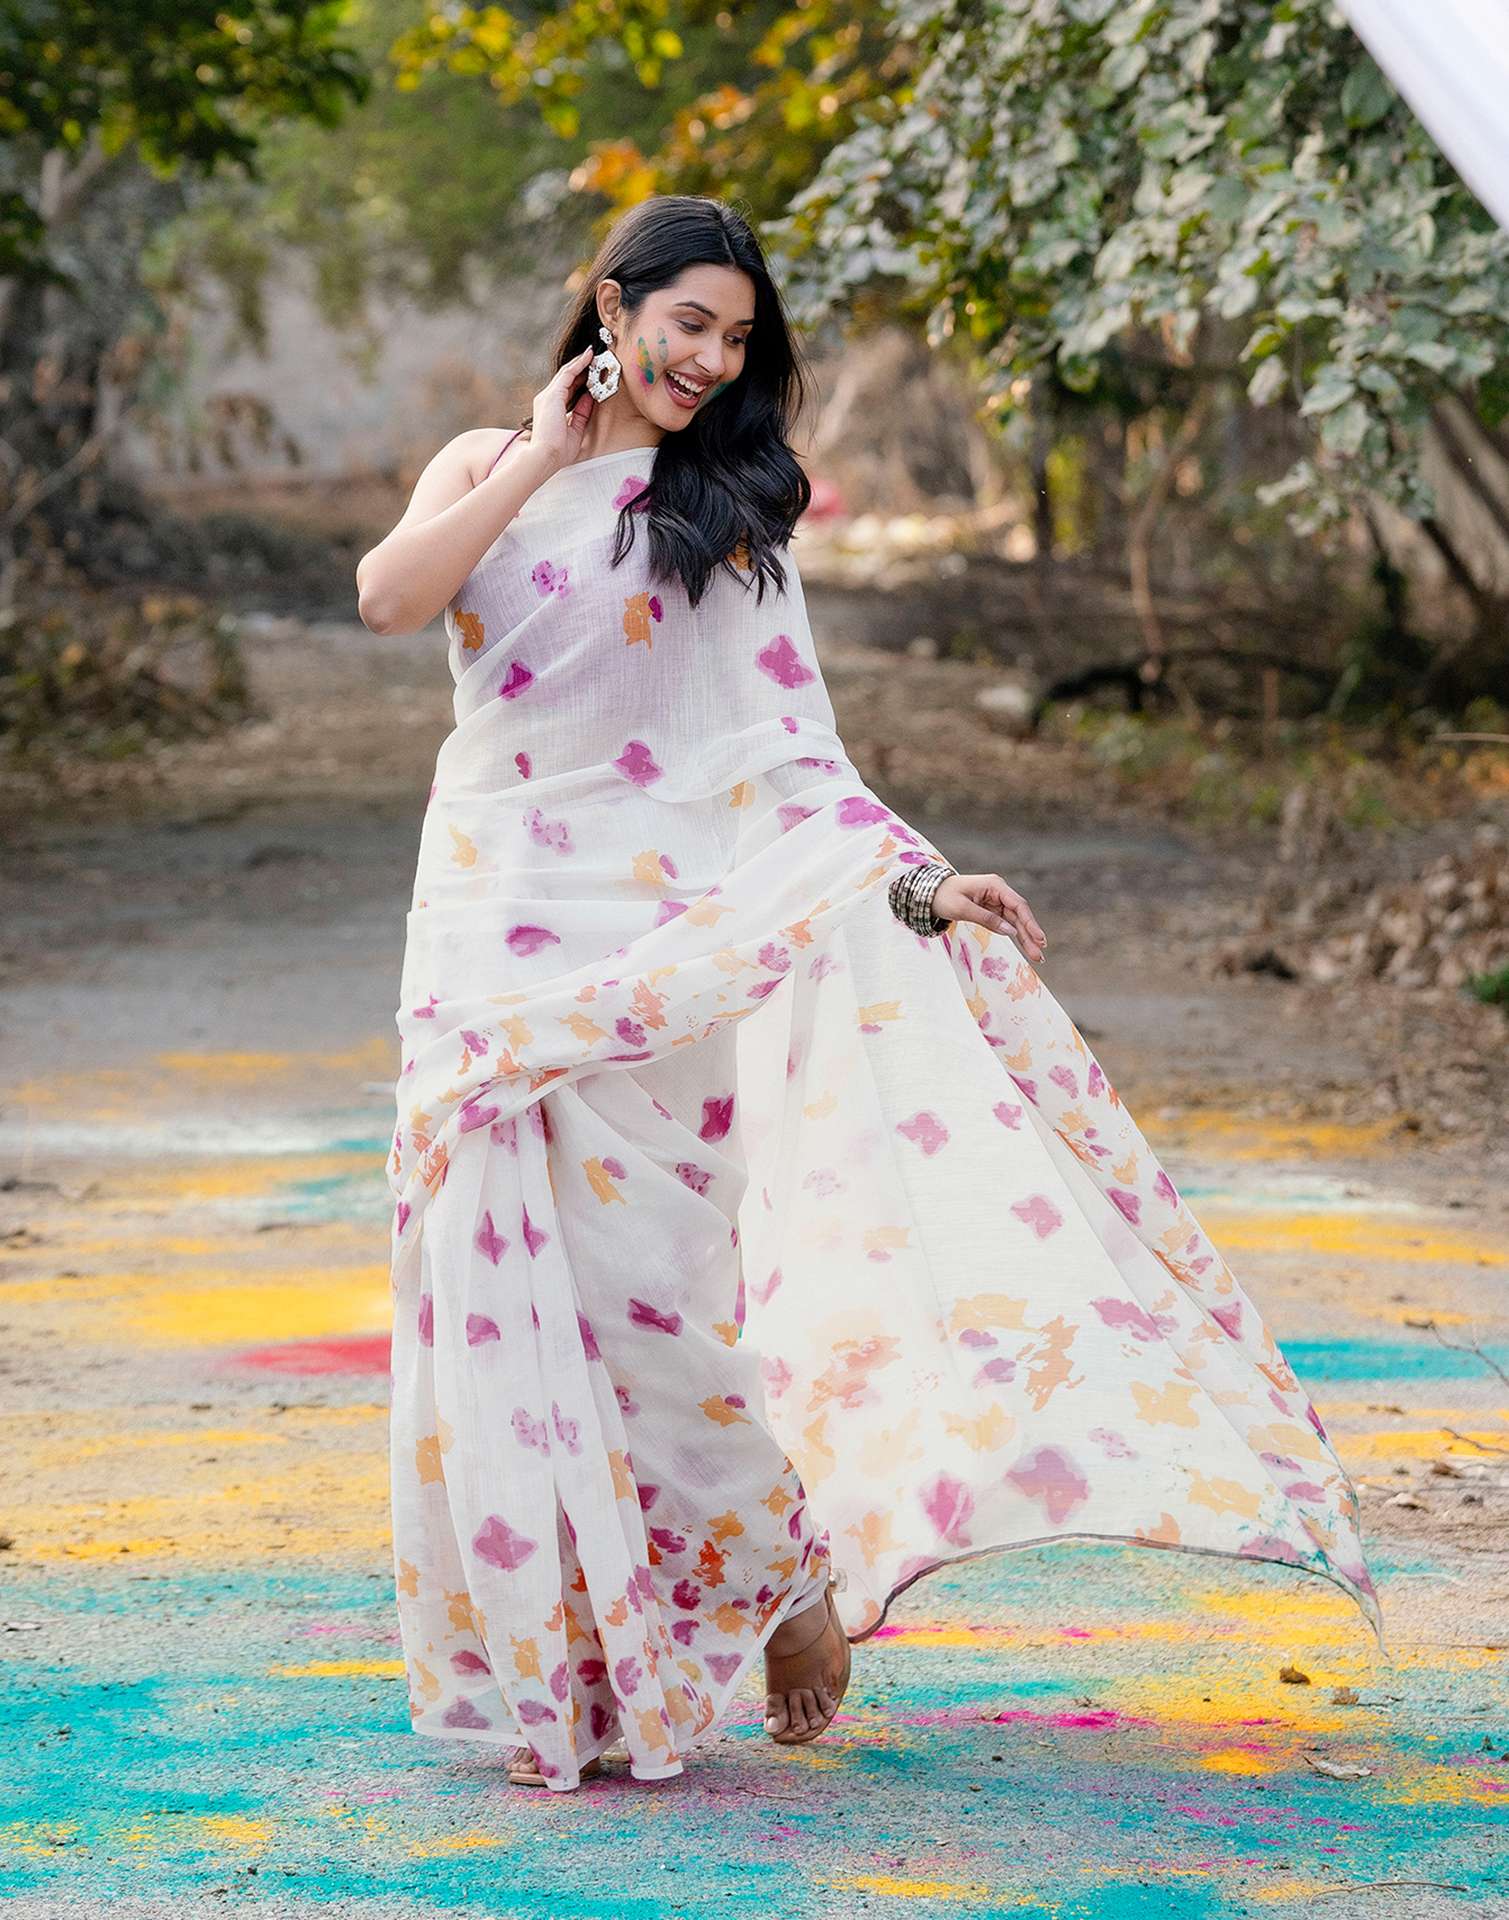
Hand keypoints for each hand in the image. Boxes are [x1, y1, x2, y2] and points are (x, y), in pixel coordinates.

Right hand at [525, 346, 595, 473]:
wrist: (545, 457)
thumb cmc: (558, 451)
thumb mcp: (575, 429)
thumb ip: (581, 412)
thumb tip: (590, 397)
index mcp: (550, 408)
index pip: (567, 389)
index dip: (580, 379)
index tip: (592, 373)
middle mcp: (547, 399)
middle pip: (566, 378)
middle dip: (581, 367)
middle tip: (595, 358)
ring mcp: (548, 395)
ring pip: (567, 373)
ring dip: (581, 362)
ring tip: (594, 353)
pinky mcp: (552, 395)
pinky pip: (568, 374)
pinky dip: (579, 364)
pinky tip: (589, 356)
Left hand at [931, 871, 1046, 960]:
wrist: (930, 893)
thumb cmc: (944, 897)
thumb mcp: (962, 908)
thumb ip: (986, 919)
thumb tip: (1010, 931)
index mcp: (995, 885)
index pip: (1018, 905)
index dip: (1030, 923)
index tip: (1039, 939)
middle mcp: (999, 892)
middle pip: (1020, 915)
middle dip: (1030, 935)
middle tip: (1039, 955)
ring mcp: (997, 901)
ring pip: (1016, 921)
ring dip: (1026, 938)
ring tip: (1037, 956)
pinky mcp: (992, 910)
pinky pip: (1008, 923)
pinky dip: (1016, 935)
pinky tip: (1026, 946)